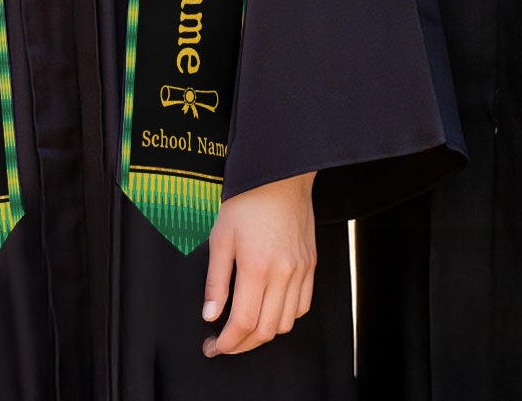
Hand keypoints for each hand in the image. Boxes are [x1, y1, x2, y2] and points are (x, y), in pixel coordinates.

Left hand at [202, 171, 315, 356]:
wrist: (279, 176)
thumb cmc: (247, 200)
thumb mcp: (220, 236)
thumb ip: (216, 280)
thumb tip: (211, 314)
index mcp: (257, 267)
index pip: (244, 322)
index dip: (228, 342)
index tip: (214, 347)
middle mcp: (283, 274)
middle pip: (266, 330)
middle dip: (242, 345)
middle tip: (224, 344)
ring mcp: (301, 272)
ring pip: (286, 323)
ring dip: (264, 334)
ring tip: (244, 329)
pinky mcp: (311, 266)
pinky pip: (302, 306)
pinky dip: (285, 317)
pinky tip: (269, 311)